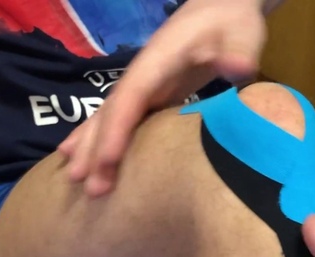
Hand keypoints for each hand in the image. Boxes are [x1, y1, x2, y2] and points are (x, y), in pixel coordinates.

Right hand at [59, 0, 267, 196]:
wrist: (220, 8)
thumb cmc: (230, 23)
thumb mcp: (241, 33)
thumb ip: (238, 50)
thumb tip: (236, 68)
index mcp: (159, 59)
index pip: (133, 95)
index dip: (118, 127)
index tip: (107, 159)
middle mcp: (143, 73)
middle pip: (113, 110)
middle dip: (95, 146)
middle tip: (81, 181)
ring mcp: (143, 84)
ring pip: (110, 116)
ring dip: (91, 146)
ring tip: (73, 177)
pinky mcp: (149, 94)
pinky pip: (119, 118)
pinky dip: (99, 137)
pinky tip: (82, 156)